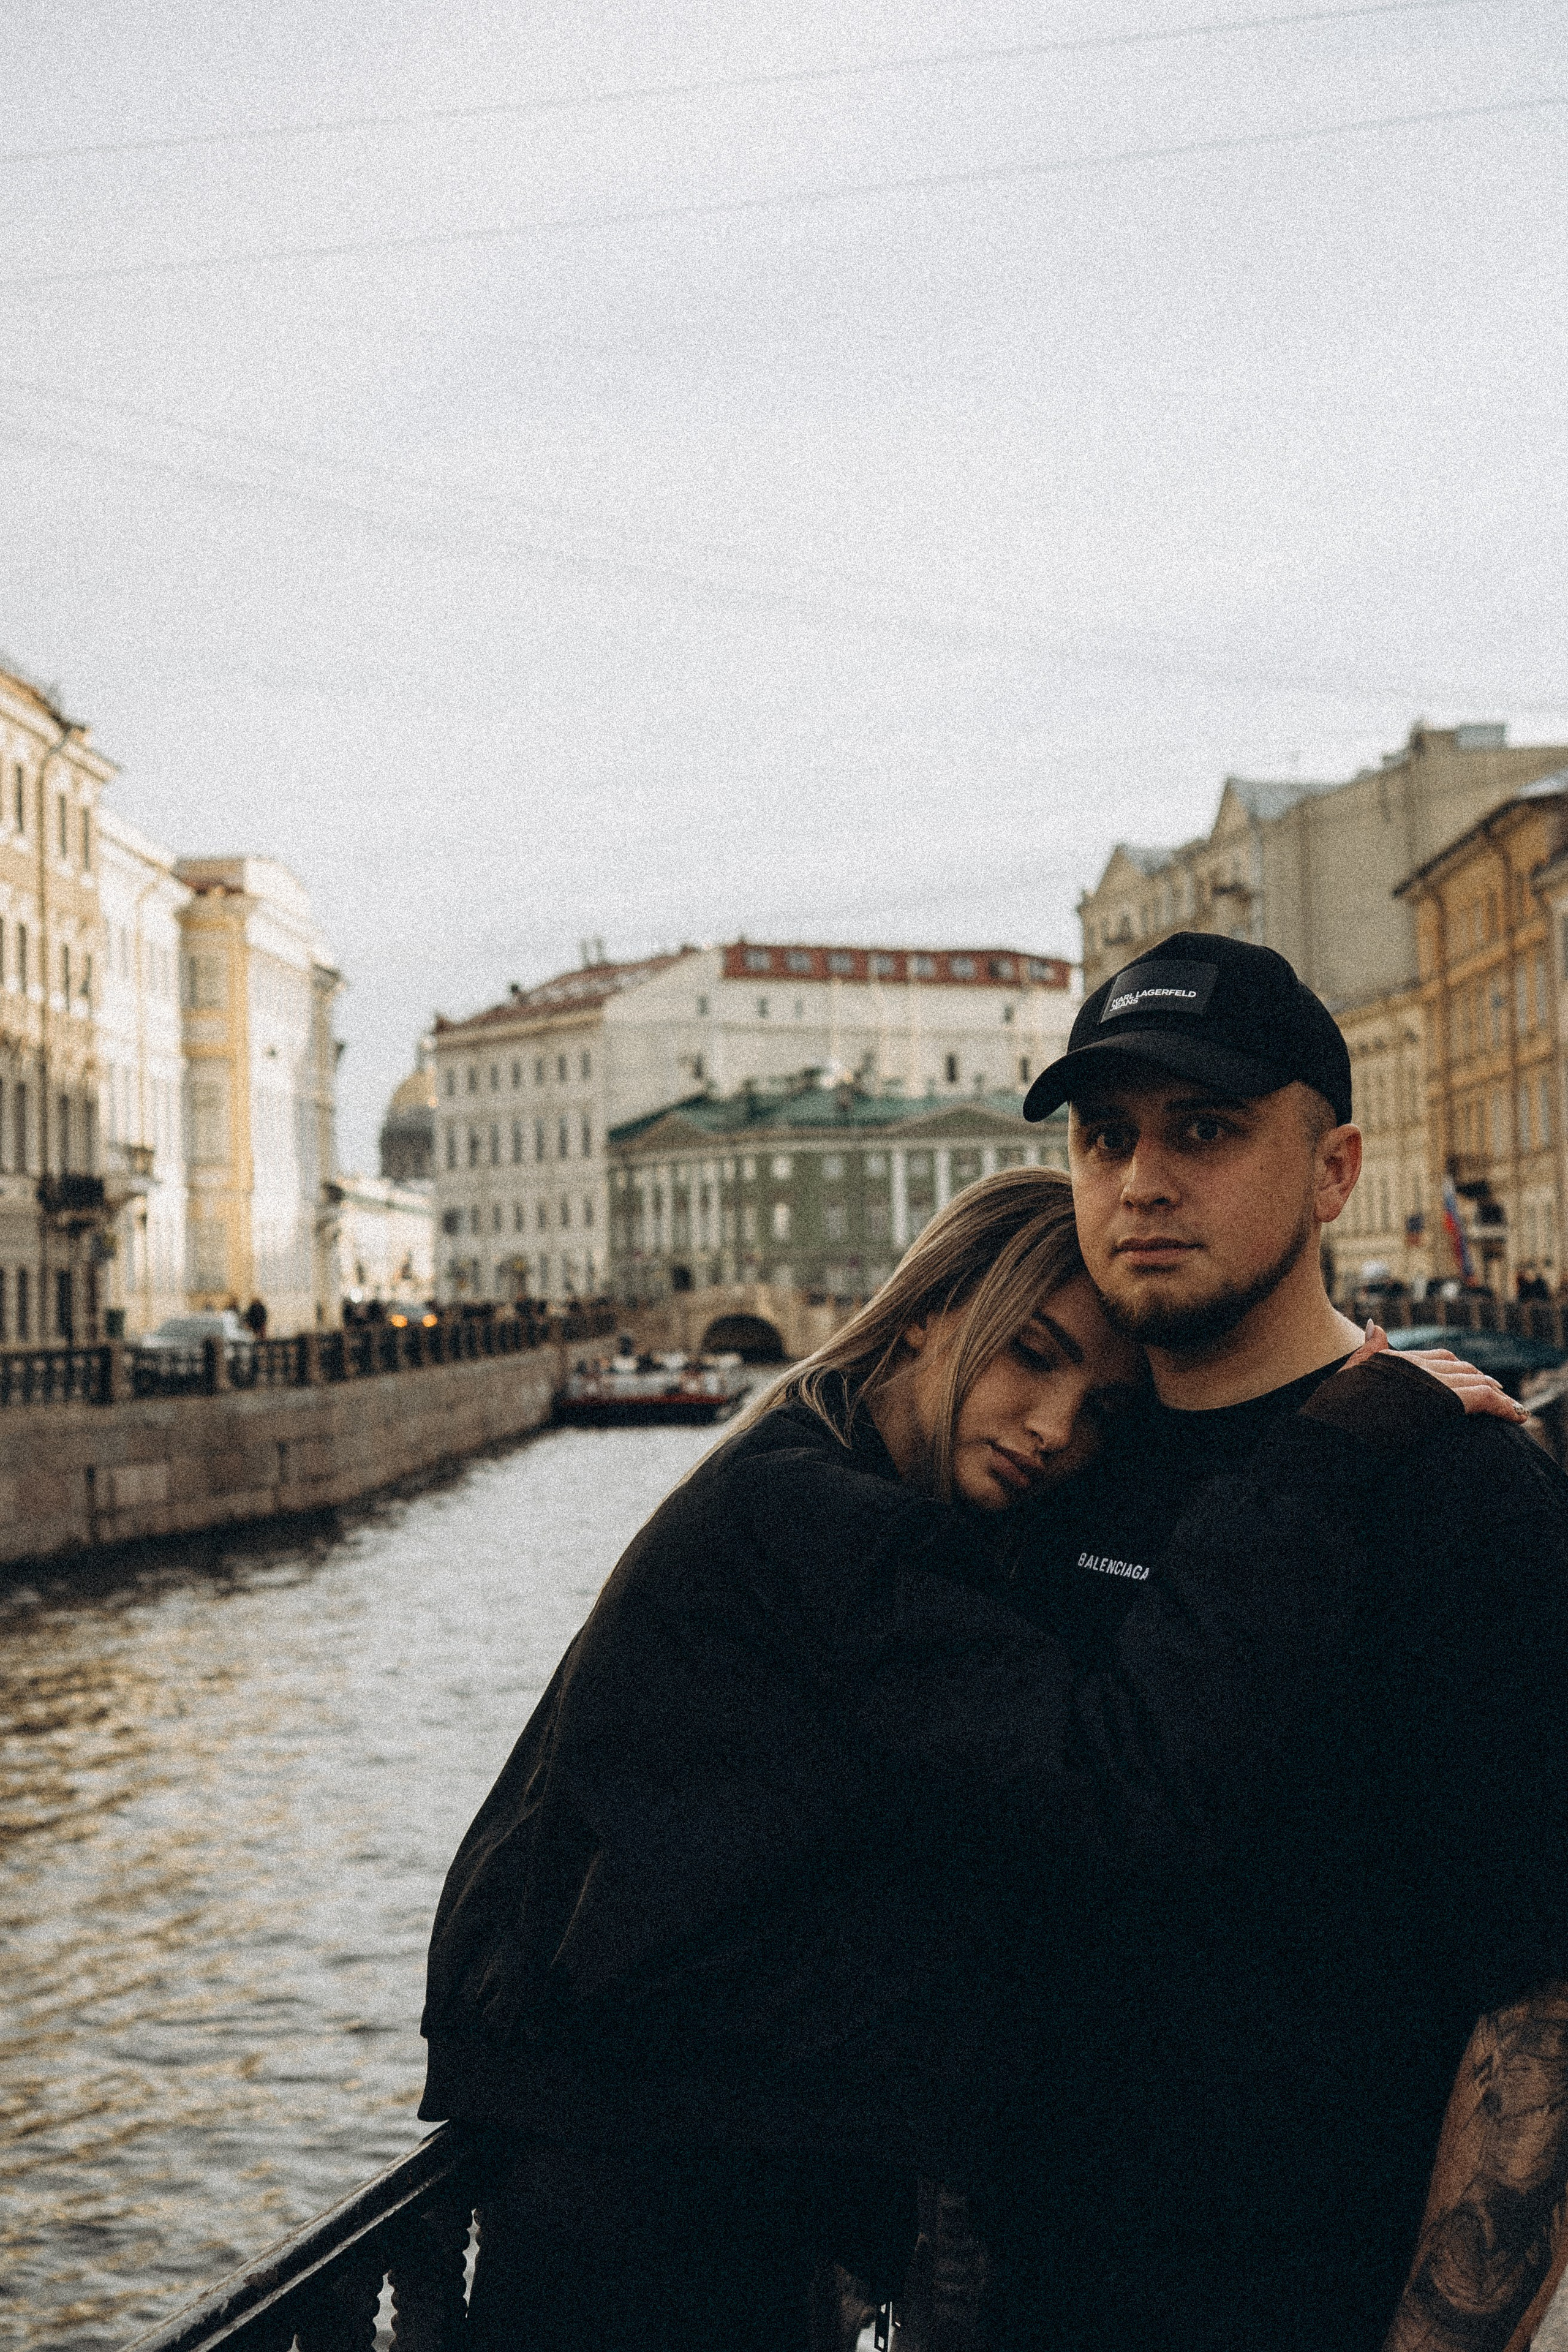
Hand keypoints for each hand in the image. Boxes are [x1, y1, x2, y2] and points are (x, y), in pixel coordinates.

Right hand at [1345, 1321, 1528, 1422]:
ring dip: (1498, 1394)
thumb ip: (1369, 1350)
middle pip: (1460, 1368)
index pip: (1437, 1358)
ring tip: (1514, 1408)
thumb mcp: (1350, 1374)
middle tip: (1499, 1393)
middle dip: (1481, 1379)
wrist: (1338, 1428)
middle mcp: (1418, 1366)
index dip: (1458, 1368)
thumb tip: (1376, 1324)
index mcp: (1397, 1360)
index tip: (1472, 1378)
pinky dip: (1504, 1406)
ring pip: (1476, 1382)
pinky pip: (1484, 1399)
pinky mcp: (1445, 1401)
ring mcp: (1432, 1382)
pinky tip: (1519, 1416)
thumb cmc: (1336, 1409)